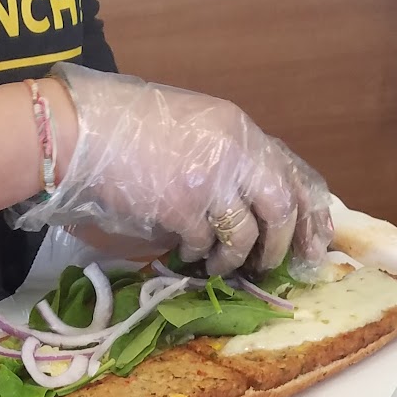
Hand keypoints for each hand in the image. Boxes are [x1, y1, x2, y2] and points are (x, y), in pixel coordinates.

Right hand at [11, 65, 330, 277]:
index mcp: (239, 129)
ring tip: (214, 263)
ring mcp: (211, 178)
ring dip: (233, 260)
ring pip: (246, 235)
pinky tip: (182, 252)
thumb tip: (255, 208)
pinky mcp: (184, 206)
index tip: (315, 247)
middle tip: (267, 267)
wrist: (81, 134)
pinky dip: (196, 256)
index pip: (294, 173)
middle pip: (283, 206)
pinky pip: (205, 245)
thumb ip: (227, 160)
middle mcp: (234, 150)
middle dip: (280, 245)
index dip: (311, 215)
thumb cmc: (129, 134)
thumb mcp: (193, 133)